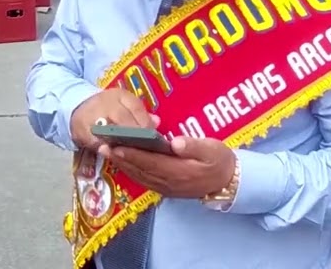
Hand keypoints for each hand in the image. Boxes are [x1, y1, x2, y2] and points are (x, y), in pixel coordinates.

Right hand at [69, 89, 155, 149]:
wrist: (80, 107)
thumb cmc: (109, 109)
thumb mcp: (125, 106)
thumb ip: (141, 115)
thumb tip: (156, 122)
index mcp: (119, 95)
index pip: (135, 107)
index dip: (144, 123)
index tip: (152, 136)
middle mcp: (105, 102)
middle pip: (122, 118)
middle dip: (134, 134)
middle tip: (142, 147)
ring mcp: (91, 115)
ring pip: (109, 131)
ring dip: (121, 144)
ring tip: (131, 153)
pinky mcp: (81, 130)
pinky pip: (96, 142)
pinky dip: (106, 150)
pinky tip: (115, 155)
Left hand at [101, 136, 235, 198]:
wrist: (228, 181)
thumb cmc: (219, 160)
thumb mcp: (212, 149)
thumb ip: (193, 146)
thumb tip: (175, 142)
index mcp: (179, 172)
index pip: (150, 162)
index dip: (132, 154)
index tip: (116, 145)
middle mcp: (169, 182)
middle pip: (140, 170)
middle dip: (120, 158)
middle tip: (103, 145)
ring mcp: (166, 188)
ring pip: (139, 175)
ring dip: (123, 164)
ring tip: (107, 151)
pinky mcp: (165, 188)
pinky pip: (144, 179)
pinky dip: (131, 170)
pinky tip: (123, 162)